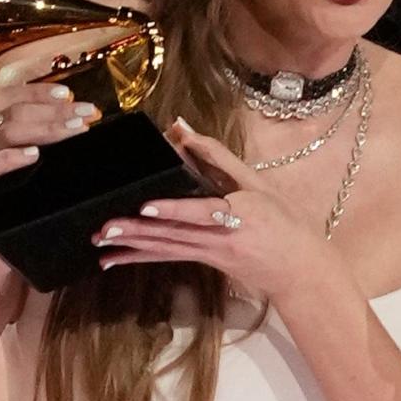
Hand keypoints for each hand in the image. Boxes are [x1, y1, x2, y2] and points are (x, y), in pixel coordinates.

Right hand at [0, 80, 100, 291]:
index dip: (36, 91)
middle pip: (12, 110)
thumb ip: (42, 140)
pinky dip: (10, 159)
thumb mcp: (28, 165)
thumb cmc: (13, 202)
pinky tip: (34, 156)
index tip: (68, 94)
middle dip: (53, 109)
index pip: (7, 95)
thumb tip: (82, 119)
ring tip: (75, 131)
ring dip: (45, 128)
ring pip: (6, 131)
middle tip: (86, 114)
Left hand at [92, 123, 328, 298]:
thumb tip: (182, 129)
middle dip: (136, 232)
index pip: (201, 211)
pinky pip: (167, 257)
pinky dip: (139, 257)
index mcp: (238, 214)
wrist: (299, 270)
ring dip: (131, 246)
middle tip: (104, 229)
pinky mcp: (204, 261)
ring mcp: (210, 253)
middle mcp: (220, 238)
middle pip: (173, 234)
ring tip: (101, 242)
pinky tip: (114, 260)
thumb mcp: (258, 184)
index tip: (146, 206)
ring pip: (165, 249)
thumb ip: (218, 157)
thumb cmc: (284, 222)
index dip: (173, 210)